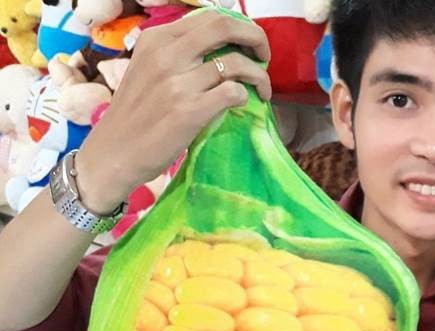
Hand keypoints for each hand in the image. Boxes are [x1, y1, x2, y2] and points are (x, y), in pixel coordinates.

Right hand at [74, 10, 270, 213]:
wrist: (113, 152)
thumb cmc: (136, 115)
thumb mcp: (148, 70)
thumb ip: (177, 55)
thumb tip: (219, 50)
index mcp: (157, 39)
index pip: (209, 17)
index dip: (239, 27)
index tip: (249, 44)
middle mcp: (167, 54)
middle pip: (225, 27)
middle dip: (256, 38)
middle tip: (264, 58)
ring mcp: (178, 83)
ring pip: (237, 64)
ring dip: (259, 77)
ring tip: (263, 92)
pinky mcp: (190, 112)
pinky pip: (233, 93)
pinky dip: (245, 97)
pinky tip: (242, 105)